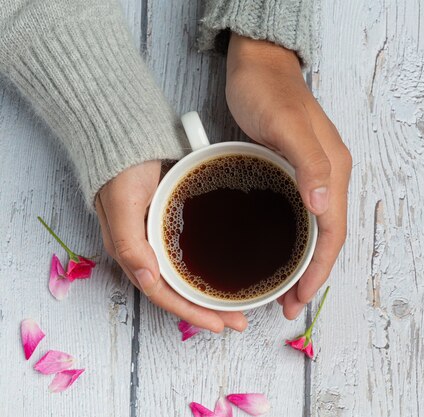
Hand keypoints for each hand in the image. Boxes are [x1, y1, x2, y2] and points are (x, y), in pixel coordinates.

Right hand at [95, 161, 247, 331]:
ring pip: (192, 273)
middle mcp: (151, 248)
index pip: (165, 294)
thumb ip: (130, 243)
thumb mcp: (122, 205)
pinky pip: (199, 248)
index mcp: (135, 252)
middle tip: (241, 321)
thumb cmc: (121, 167)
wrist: (130, 132)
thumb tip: (148, 280)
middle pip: (182, 289)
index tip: (220, 325)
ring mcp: (166, 233)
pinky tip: (234, 266)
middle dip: (210, 309)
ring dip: (214, 290)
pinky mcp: (180, 216)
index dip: (191, 313)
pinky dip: (214, 263)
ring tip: (242, 302)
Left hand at [225, 34, 351, 318]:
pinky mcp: (295, 171)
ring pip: (315, 230)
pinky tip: (276, 250)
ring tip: (283, 288)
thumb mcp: (286, 124)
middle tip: (288, 304)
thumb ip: (308, 163)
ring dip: (303, 262)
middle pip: (327, 238)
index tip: (300, 298)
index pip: (333, 232)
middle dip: (312, 275)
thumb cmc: (268, 91)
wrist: (260, 63)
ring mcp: (313, 175)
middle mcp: (329, 177)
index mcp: (333, 171)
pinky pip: (301, 216)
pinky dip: (293, 241)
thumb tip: (324, 206)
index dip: (319, 270)